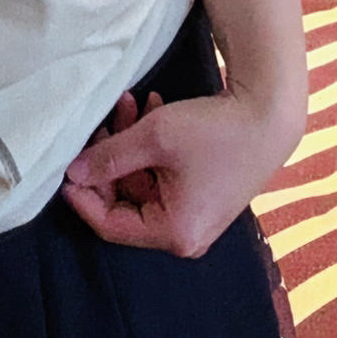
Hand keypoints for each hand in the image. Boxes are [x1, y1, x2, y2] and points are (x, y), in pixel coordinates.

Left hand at [60, 84, 300, 257]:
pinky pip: (164, 175)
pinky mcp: (205, 192)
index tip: (66, 170)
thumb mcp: (153, 139)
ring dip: (131, 143)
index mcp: (174, 233)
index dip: (84, 197)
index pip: (111, 225)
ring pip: (143, 181)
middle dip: (111, 159)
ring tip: (128, 103)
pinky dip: (152, 146)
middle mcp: (187, 233)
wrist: (270, 112)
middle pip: (126, 201)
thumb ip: (108, 158)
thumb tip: (72, 174)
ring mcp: (198, 214)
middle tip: (102, 123)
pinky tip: (152, 106)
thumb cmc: (214, 130)